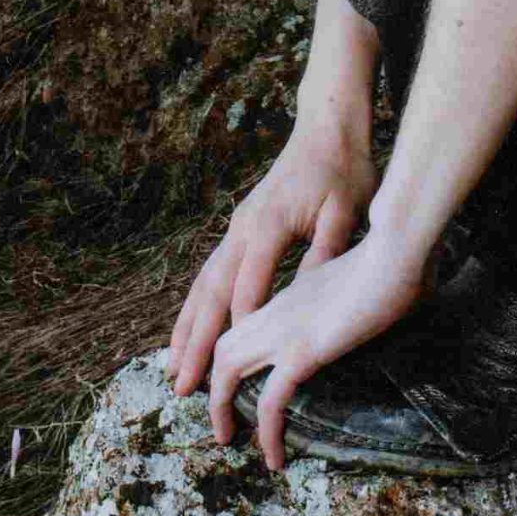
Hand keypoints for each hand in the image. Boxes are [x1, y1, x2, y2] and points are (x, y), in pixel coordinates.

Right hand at [165, 113, 377, 409]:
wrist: (326, 129)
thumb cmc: (342, 170)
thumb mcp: (345, 212)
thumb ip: (325, 254)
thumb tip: (306, 300)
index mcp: (267, 227)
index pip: (247, 289)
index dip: (240, 331)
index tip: (232, 372)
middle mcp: (242, 229)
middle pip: (211, 294)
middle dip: (195, 342)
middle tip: (181, 387)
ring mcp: (236, 227)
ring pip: (203, 284)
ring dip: (186, 327)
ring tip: (171, 367)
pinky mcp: (240, 227)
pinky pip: (211, 272)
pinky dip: (196, 304)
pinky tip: (190, 327)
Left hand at [203, 220, 436, 469]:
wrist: (398, 247)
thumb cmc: (397, 257)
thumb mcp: (367, 283)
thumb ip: (357, 298)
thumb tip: (379, 306)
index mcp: (294, 292)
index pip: (248, 321)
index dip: (235, 352)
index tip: (234, 381)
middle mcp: (279, 308)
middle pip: (224, 345)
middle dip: (213, 385)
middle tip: (223, 420)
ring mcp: (286, 328)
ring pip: (228, 368)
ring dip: (221, 408)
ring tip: (230, 440)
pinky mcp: (302, 351)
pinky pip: (270, 401)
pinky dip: (266, 432)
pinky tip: (275, 457)